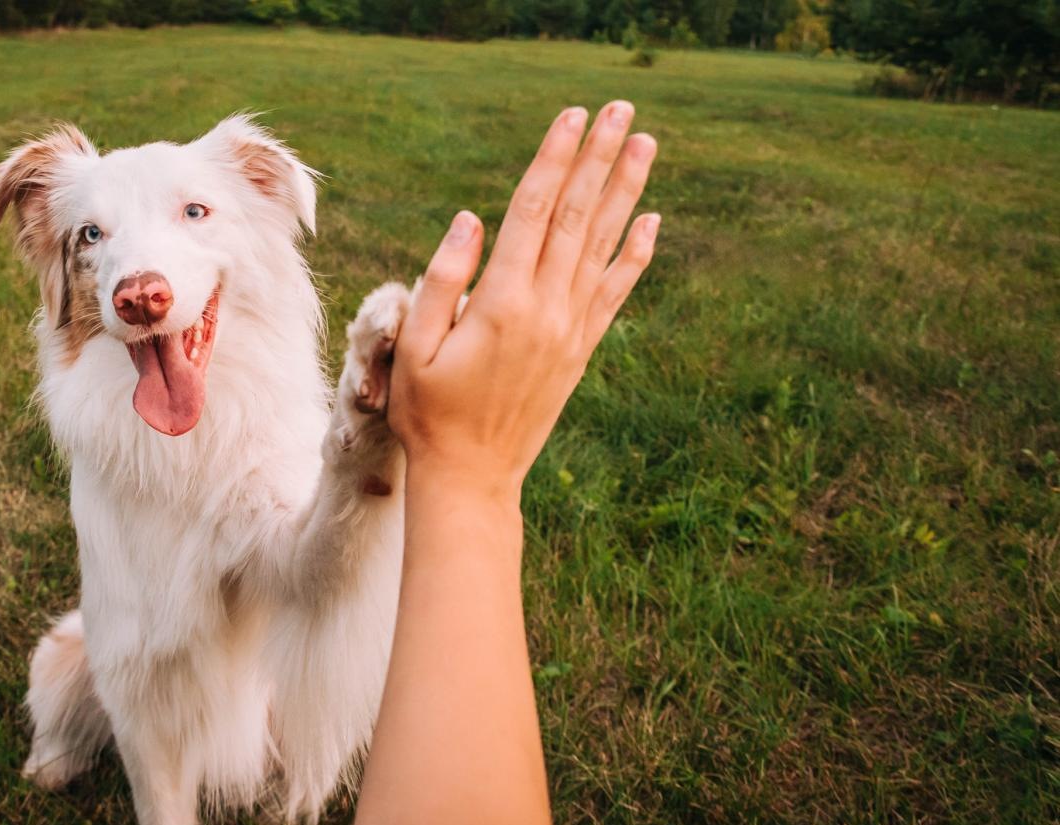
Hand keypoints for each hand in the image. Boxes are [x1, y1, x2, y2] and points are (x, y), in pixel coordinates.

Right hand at [389, 101, 659, 498]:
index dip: (554, 160)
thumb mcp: (412, 346)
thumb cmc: (427, 412)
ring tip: (646, 143)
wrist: (472, 477)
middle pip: (576, 217)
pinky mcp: (580, 350)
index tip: (572, 117)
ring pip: (603, 245)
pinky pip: (615, 292)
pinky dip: (635, 254)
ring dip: (625, 191)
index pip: (533, 212)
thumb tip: (470, 219)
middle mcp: (546, 309)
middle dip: (599, 158)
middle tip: (622, 110)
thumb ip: (440, 280)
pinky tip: (650, 222)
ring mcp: (570, 330)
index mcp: (501, 302)